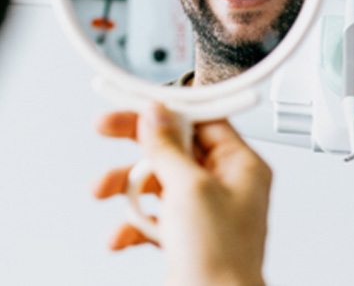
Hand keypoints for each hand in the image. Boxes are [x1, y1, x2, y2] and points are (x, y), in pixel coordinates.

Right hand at [93, 104, 271, 285]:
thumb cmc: (220, 260)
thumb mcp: (190, 189)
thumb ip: (169, 148)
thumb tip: (157, 114)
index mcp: (240, 165)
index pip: (204, 120)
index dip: (171, 110)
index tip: (142, 103)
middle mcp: (224, 182)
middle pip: (176, 146)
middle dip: (139, 144)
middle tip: (107, 127)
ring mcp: (204, 207)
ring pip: (160, 179)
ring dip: (128, 186)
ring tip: (103, 189)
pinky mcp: (186, 231)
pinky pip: (155, 214)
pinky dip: (135, 222)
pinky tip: (121, 235)